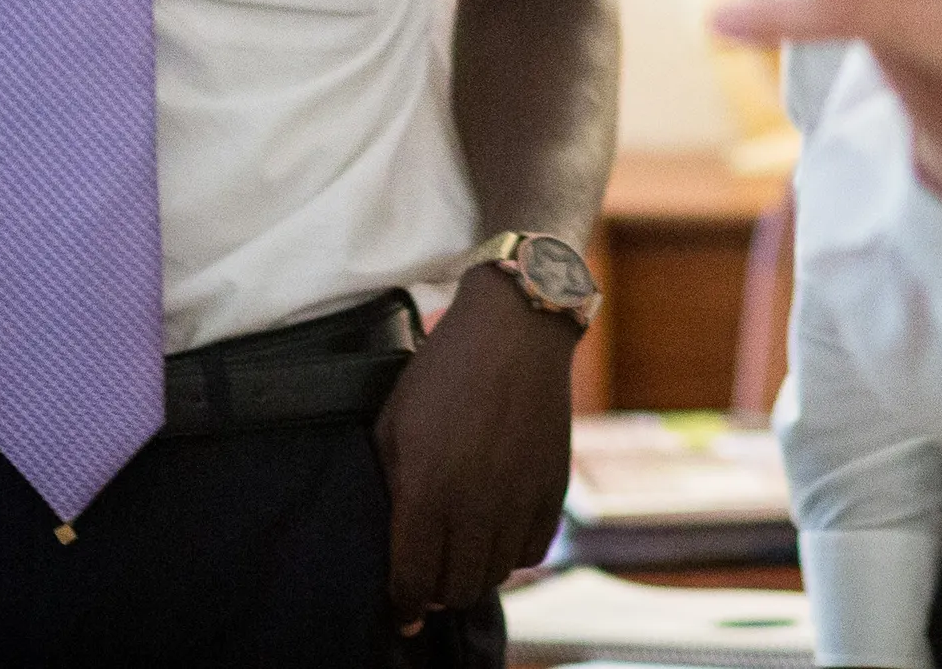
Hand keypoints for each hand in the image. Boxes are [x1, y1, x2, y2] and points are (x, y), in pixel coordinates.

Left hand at [378, 264, 579, 623]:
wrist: (514, 332)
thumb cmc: (442, 374)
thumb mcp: (394, 425)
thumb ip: (388, 488)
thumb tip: (389, 541)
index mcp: (426, 490)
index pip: (413, 581)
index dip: (403, 606)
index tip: (401, 610)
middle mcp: (475, 505)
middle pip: (457, 590)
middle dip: (438, 593)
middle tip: (430, 579)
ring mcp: (519, 499)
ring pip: (496, 575)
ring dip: (475, 574)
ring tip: (462, 555)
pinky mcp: (553, 489)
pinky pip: (533, 551)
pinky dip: (512, 554)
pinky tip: (497, 534)